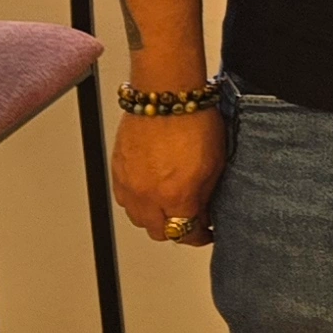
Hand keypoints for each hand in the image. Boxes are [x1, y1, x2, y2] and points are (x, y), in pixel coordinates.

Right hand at [112, 106, 228, 249]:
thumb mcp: (215, 165)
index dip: (198, 237)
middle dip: (176, 230)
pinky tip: (151, 192)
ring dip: (154, 218)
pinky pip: (124, 199)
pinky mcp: (117, 170)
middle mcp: (147, 195)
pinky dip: (137, 202)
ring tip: (170, 206)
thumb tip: (202, 214)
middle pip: (159, 232)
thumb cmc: (194, 121)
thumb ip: (205, 197)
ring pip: (138, 219)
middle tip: (189, 220)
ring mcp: (129, 184)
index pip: (185, 234)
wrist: (167, 95)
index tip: (205, 233)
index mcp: (175, 196)